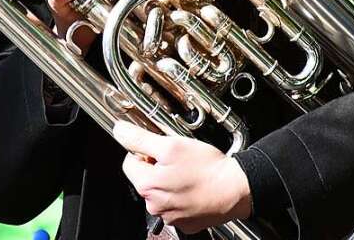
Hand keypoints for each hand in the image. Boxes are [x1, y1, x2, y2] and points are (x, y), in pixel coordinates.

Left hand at [113, 121, 251, 233]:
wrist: (235, 189)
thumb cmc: (207, 167)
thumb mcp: (171, 144)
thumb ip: (140, 138)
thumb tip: (119, 131)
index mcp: (148, 186)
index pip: (129, 161)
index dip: (144, 150)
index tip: (160, 148)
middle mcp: (155, 206)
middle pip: (145, 177)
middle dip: (157, 165)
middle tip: (178, 158)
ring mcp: (170, 217)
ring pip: (161, 190)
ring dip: (170, 179)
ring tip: (189, 171)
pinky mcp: (185, 222)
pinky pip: (175, 204)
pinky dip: (181, 193)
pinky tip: (194, 185)